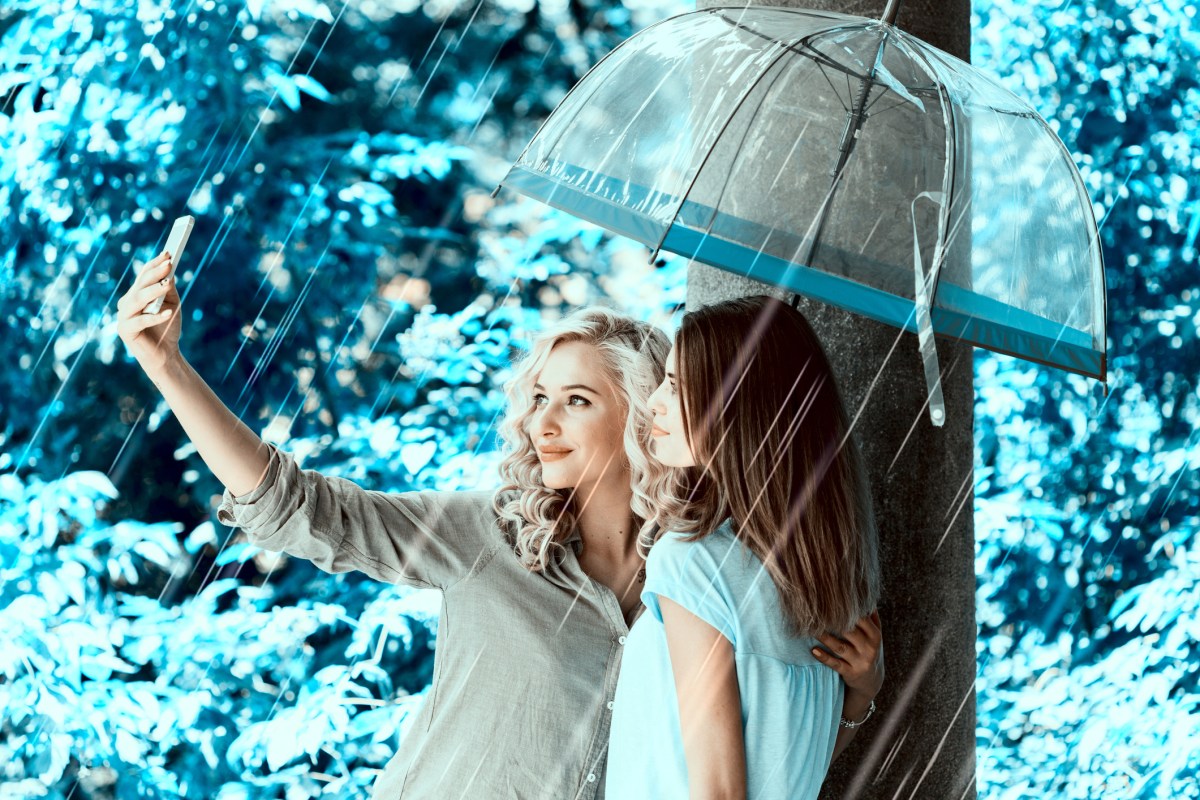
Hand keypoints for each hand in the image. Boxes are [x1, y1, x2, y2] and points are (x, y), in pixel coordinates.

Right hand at [117, 252, 182, 371]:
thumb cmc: (168, 328)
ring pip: (138, 300)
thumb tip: (170, 272)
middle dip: (155, 273)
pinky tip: (168, 312)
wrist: (165, 354)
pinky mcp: (125, 331)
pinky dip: (155, 316)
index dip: (154, 264)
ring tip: (168, 285)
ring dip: (153, 291)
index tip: (168, 253)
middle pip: (140, 285)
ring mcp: (124, 317)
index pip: (143, 276)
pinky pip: (140, 321)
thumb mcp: (172, 305)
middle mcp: (127, 303)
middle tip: (169, 264)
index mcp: (136, 295)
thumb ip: (169, 290)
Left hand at [812, 609, 883, 700]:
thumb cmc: (868, 649)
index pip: (861, 619)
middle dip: (833, 621)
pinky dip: (824, 658)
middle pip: (849, 631)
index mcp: (875, 635)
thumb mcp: (874, 634)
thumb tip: (864, 593)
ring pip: (840, 647)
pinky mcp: (850, 673)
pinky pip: (836, 664)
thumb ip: (870, 616)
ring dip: (825, 637)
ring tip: (812, 628)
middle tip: (817, 611)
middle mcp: (869, 648)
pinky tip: (814, 650)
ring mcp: (860, 661)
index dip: (846, 609)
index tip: (830, 600)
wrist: (872, 680)